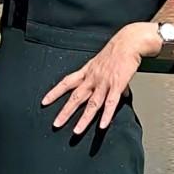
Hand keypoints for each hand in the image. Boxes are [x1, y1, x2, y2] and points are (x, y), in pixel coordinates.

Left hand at [42, 23, 160, 135]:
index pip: (66, 82)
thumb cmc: (117, 52)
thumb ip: (111, 81)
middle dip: (65, 112)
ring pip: (92, 104)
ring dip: (84, 119)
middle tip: (56, 124)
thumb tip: (121, 94)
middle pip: (76, 97)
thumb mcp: (106, 64)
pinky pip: (111, 103)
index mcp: (87, 72)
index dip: (55, 92)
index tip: (44, 101)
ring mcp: (104, 82)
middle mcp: (93, 78)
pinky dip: (106, 115)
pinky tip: (102, 125)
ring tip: (76, 131)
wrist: (129, 42)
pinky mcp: (117, 85)